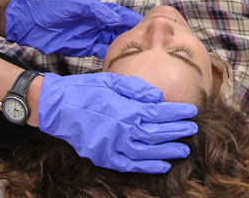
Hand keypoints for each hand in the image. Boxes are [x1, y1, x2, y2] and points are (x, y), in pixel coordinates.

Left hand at [4, 0, 142, 57]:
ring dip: (122, 44)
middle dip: (131, 33)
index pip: (117, 14)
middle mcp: (96, 23)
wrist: (31, 24)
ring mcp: (90, 35)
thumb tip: (115, 19)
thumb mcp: (74, 5)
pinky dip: (110, 53)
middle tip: (146, 40)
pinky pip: (101, 50)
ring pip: (112, 40)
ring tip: (137, 50)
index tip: (143, 23)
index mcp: (95, 10)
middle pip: (118, 28)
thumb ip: (96, 11)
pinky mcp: (84, 47)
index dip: (130, 18)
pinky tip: (120, 57)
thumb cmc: (51, 9)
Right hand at [36, 72, 197, 173]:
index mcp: (126, 109)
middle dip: (178, 132)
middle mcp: (122, 130)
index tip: (192, 112)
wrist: (56, 106)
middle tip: (193, 130)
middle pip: (157, 134)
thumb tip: (159, 97)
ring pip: (147, 152)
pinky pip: (130, 165)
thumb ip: (138, 90)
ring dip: (168, 151)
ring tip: (184, 150)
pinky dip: (147, 167)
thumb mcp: (112, 81)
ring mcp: (112, 146)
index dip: (178, 113)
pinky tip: (162, 165)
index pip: (159, 113)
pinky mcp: (103, 156)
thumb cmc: (85, 90)